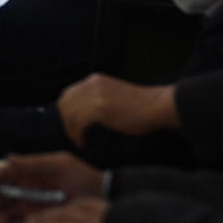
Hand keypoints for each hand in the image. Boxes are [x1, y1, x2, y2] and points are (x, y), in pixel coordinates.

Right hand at [0, 152, 103, 222]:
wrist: (102, 196)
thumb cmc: (83, 176)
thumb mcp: (60, 164)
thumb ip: (33, 162)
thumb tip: (8, 158)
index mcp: (27, 173)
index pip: (2, 174)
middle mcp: (25, 190)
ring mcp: (30, 207)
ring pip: (4, 214)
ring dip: (0, 219)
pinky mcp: (36, 222)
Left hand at [57, 73, 176, 146]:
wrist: (158, 105)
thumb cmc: (141, 106)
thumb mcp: (113, 95)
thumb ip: (97, 98)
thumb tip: (83, 113)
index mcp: (94, 80)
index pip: (68, 94)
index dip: (67, 112)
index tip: (74, 127)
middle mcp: (91, 84)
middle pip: (64, 103)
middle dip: (66, 121)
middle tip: (76, 136)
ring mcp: (95, 95)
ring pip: (68, 114)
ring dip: (71, 130)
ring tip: (80, 141)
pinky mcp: (100, 108)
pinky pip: (77, 122)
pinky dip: (77, 134)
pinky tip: (84, 142)